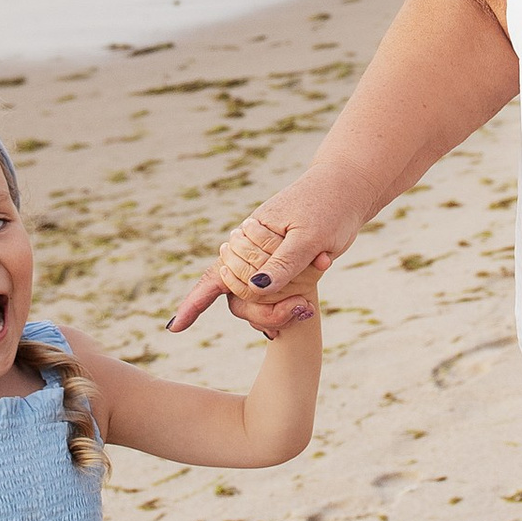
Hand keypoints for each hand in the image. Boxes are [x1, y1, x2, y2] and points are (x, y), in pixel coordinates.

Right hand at [165, 195, 339, 336]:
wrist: (347, 191)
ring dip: (278, 309)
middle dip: (265, 312)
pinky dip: (282, 307)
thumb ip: (282, 263)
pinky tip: (298, 311)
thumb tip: (255, 288)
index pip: (215, 276)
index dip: (194, 303)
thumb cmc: (327, 208)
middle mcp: (251, 252)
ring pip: (256, 301)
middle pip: (239, 298)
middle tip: (302, 308)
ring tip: (308, 305)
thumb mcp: (309, 237)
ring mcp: (266, 260)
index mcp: (248, 239)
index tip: (174, 328)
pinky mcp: (284, 267)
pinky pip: (273, 296)